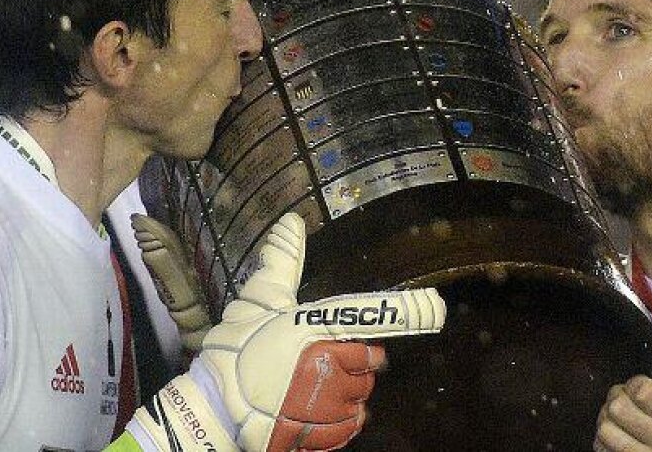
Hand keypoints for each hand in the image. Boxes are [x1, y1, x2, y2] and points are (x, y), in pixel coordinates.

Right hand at [127, 212, 445, 451]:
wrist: (214, 410)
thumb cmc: (236, 352)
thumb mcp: (258, 300)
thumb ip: (281, 262)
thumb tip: (291, 221)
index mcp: (315, 325)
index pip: (367, 315)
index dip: (406, 312)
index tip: (437, 307)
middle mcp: (327, 362)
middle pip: (369, 360)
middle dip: (349, 362)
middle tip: (311, 362)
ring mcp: (328, 400)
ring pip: (361, 393)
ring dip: (342, 391)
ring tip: (305, 388)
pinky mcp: (325, 431)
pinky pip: (351, 423)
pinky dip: (339, 419)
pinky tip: (312, 410)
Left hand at [593, 362, 651, 451]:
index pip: (642, 390)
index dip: (634, 382)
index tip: (638, 385)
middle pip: (618, 409)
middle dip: (616, 397)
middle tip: (623, 398)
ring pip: (605, 431)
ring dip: (607, 419)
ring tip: (617, 418)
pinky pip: (603, 450)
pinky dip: (603, 441)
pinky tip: (617, 436)